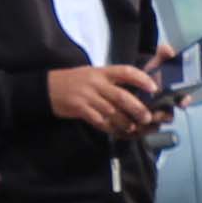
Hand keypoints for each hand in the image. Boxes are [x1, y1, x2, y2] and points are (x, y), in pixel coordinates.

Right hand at [45, 62, 169, 140]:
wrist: (48, 88)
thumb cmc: (74, 80)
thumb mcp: (93, 74)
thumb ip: (111, 80)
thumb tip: (135, 90)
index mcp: (102, 71)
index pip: (125, 71)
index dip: (141, 79)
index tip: (153, 88)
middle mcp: (96, 82)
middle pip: (121, 96)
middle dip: (136, 108)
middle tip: (147, 117)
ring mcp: (87, 96)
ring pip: (112, 111)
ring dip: (125, 122)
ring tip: (134, 127)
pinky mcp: (80, 109)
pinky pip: (99, 121)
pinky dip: (110, 127)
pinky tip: (117, 131)